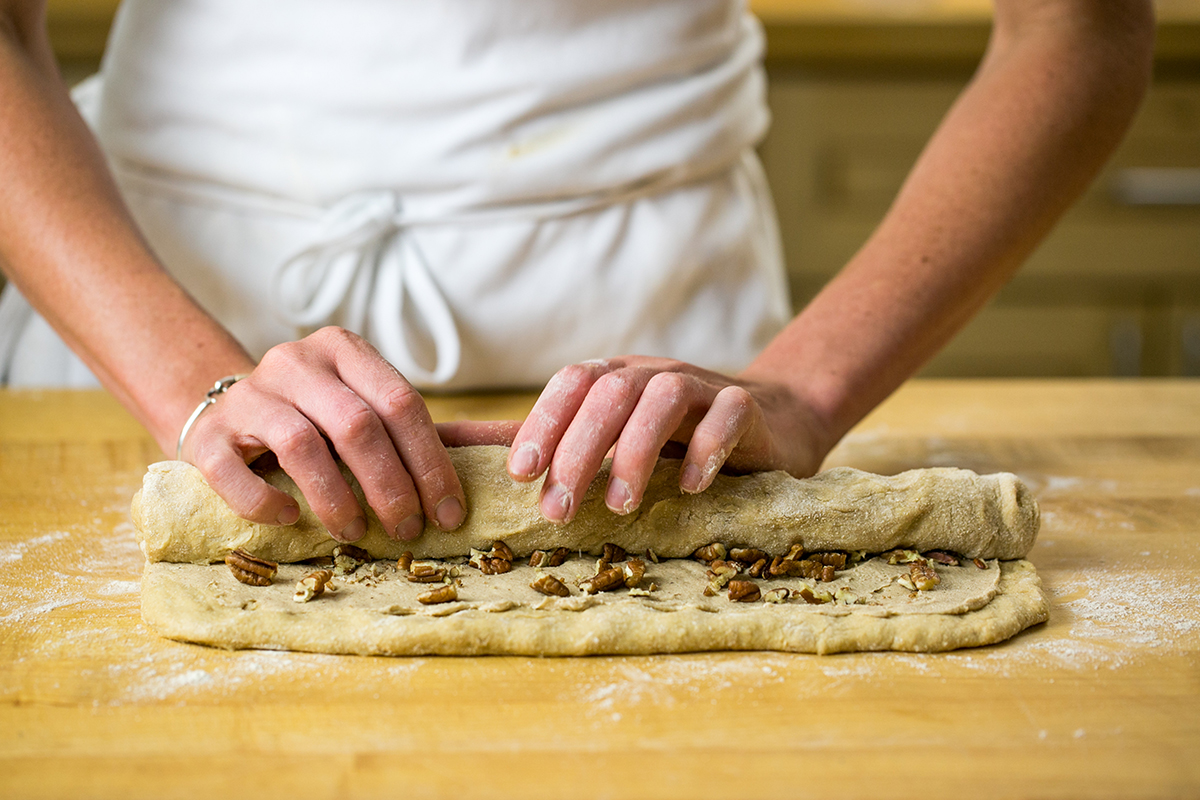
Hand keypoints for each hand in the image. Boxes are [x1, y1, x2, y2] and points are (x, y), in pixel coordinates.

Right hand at [179, 327, 467, 542]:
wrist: (225, 414)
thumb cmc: (310, 420)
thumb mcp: (356, 407)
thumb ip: (398, 435)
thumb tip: (455, 497)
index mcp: (344, 349)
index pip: (401, 403)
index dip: (431, 463)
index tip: (449, 512)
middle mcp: (296, 362)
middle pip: (358, 425)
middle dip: (392, 486)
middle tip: (408, 530)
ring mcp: (248, 395)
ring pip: (302, 445)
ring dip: (338, 499)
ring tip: (356, 532)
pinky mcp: (208, 435)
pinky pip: (234, 473)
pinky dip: (265, 502)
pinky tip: (290, 517)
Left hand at [505, 356, 833, 522]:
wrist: (774, 424)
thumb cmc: (682, 440)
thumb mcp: (622, 439)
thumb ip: (568, 448)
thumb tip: (490, 464)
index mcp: (618, 377)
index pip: (573, 381)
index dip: (544, 422)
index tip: (522, 473)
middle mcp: (655, 375)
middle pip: (610, 394)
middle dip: (578, 452)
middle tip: (558, 511)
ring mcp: (704, 386)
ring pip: (665, 397)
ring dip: (636, 451)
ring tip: (620, 505)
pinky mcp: (747, 407)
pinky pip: (727, 416)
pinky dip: (706, 449)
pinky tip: (690, 487)